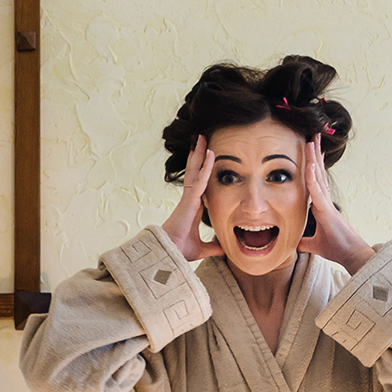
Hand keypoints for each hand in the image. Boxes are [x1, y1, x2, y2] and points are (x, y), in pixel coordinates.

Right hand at [162, 134, 224, 261]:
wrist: (168, 254)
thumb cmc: (179, 250)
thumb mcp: (201, 248)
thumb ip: (213, 247)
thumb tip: (224, 249)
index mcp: (193, 207)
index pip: (199, 183)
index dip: (201, 170)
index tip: (205, 158)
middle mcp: (190, 199)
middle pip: (194, 172)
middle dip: (198, 156)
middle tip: (201, 140)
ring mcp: (189, 197)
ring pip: (195, 170)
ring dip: (200, 153)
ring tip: (202, 137)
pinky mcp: (189, 200)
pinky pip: (199, 179)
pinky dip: (206, 166)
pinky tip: (211, 154)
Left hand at [297, 134, 374, 271]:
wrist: (350, 255)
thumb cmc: (336, 248)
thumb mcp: (314, 244)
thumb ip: (305, 241)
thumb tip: (295, 244)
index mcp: (321, 205)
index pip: (315, 181)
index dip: (313, 166)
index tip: (311, 153)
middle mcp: (324, 200)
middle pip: (318, 172)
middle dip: (314, 154)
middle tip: (313, 137)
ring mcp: (326, 203)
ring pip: (318, 176)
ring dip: (313, 158)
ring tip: (311, 140)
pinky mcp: (326, 209)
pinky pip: (317, 190)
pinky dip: (312, 177)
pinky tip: (308, 164)